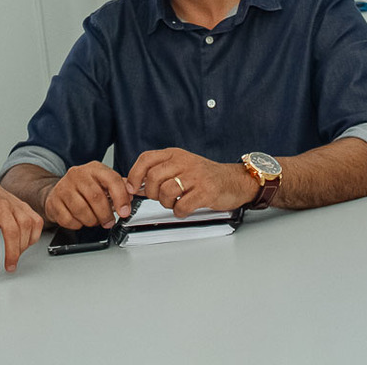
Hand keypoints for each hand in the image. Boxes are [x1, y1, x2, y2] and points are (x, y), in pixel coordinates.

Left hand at [0, 176, 43, 282]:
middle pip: (11, 233)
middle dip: (12, 255)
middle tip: (9, 268)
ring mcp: (13, 205)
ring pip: (26, 226)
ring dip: (23, 246)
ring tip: (16, 255)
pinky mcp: (23, 205)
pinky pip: (35, 221)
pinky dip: (34, 235)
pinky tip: (25, 243)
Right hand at [43, 161, 132, 229]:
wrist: (59, 191)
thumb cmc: (84, 188)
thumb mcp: (102, 182)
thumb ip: (119, 187)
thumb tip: (131, 194)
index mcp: (94, 168)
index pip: (112, 180)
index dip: (121, 198)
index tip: (124, 211)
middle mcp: (78, 174)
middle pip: (96, 197)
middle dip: (105, 214)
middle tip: (109, 222)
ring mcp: (63, 187)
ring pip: (82, 210)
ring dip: (92, 221)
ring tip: (94, 221)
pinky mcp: (53, 201)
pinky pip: (68, 219)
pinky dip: (77, 224)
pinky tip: (80, 220)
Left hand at [125, 148, 257, 217]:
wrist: (234, 181)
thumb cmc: (205, 176)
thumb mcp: (181, 166)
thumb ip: (159, 172)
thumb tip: (132, 184)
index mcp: (175, 154)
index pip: (146, 159)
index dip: (134, 174)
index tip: (132, 187)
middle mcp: (184, 162)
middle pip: (153, 178)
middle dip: (152, 194)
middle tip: (160, 198)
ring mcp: (196, 176)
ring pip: (166, 192)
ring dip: (167, 204)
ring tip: (175, 203)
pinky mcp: (206, 191)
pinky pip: (182, 206)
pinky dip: (180, 212)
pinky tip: (185, 209)